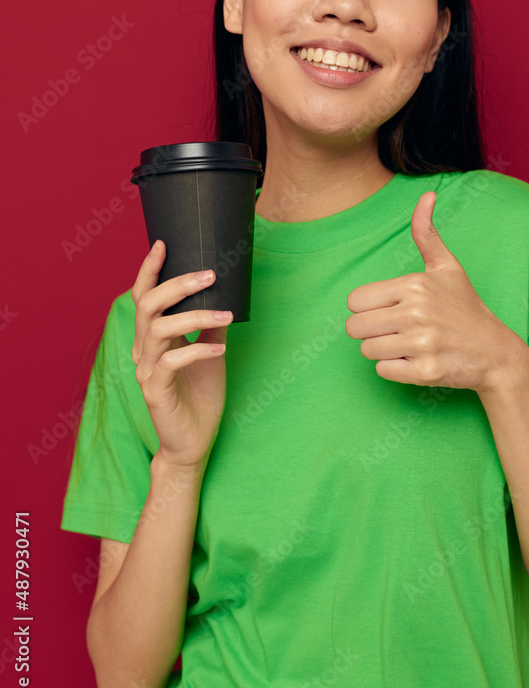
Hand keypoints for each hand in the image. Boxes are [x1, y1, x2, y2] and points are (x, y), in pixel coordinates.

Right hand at [131, 240, 232, 469]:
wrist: (193, 442)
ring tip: (226, 313)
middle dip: (177, 284)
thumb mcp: (211, 353)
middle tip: (208, 274)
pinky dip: (198, 350)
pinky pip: (172, 363)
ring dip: (194, 316)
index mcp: (153, 339)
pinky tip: (221, 348)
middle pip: (148, 306)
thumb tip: (225, 294)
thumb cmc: (199, 396)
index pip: (145, 297)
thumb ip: (211, 325)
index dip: (149, 270)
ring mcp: (147, 371)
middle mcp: (144, 351)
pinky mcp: (156, 392)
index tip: (164, 244)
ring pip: (159, 330)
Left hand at [346, 192, 526, 393]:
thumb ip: (427, 233)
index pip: (354, 301)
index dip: (367, 308)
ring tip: (409, 345)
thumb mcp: (447, 267)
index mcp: (414, 284)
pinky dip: (395, 369)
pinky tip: (417, 360)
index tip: (390, 311)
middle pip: (354, 327)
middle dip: (370, 331)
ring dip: (383, 351)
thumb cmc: (465, 307)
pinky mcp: (425, 371)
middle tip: (396, 331)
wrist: (495, 352)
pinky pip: (382, 371)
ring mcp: (422, 343)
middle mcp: (417, 312)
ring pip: (367, 350)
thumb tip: (427, 194)